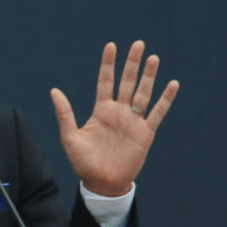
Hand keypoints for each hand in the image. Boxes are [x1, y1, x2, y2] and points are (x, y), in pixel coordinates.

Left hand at [49, 41, 178, 196]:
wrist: (101, 183)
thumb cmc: (84, 163)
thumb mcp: (70, 137)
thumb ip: (65, 113)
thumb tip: (54, 90)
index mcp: (101, 110)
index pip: (105, 81)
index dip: (108, 63)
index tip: (111, 45)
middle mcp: (118, 112)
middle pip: (127, 81)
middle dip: (132, 63)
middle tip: (138, 43)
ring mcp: (133, 121)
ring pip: (143, 93)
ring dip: (149, 75)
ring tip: (153, 57)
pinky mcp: (145, 133)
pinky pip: (157, 113)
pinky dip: (165, 99)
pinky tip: (172, 84)